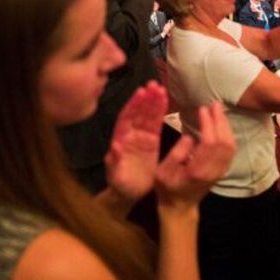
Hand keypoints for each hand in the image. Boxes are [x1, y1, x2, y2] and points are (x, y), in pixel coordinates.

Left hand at [105, 83, 167, 204]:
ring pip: (148, 115)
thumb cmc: (120, 185)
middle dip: (146, 99)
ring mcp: (141, 136)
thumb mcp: (116, 177)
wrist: (131, 194)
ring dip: (154, 101)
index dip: (133, 105)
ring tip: (161, 88)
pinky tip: (166, 100)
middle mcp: (130, 134)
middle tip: (154, 85)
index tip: (140, 92)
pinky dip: (160, 111)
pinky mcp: (152, 140)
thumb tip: (114, 146)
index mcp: (120, 139)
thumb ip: (114, 161)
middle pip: (138, 113)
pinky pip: (156, 122)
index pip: (126, 118)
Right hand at [155, 102, 235, 210]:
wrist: (180, 207)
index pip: (209, 143)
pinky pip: (230, 150)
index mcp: (197, 170)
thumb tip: (190, 136)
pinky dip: (228, 134)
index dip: (209, 124)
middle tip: (215, 104)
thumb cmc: (167, 188)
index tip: (203, 109)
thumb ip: (176, 153)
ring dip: (226, 126)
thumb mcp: (163, 171)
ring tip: (219, 111)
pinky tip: (222, 125)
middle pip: (224, 142)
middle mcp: (213, 170)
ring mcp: (219, 171)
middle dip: (221, 121)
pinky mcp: (222, 170)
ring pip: (230, 146)